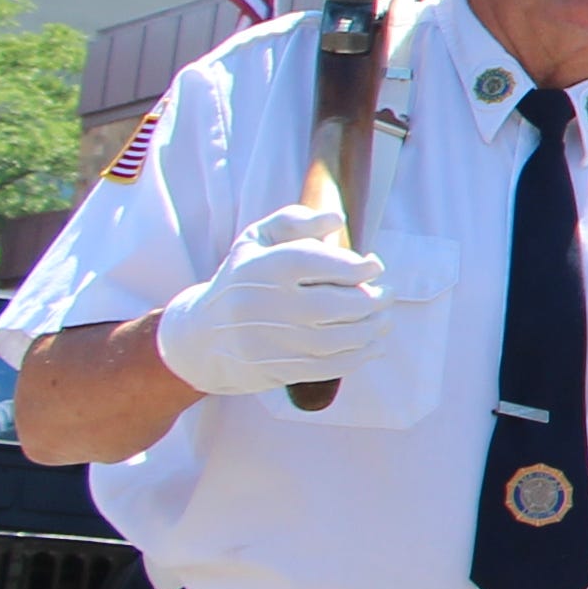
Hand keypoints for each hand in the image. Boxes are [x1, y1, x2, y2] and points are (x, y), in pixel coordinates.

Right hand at [152, 205, 390, 397]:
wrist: (200, 338)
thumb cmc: (241, 280)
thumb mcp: (256, 241)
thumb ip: (294, 221)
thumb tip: (337, 218)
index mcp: (262, 267)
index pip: (320, 263)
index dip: (358, 266)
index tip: (373, 265)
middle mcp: (263, 305)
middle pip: (337, 304)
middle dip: (374, 299)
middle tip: (387, 293)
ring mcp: (270, 341)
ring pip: (339, 338)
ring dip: (373, 328)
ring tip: (383, 318)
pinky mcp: (276, 369)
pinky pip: (330, 366)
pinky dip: (360, 355)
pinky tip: (372, 343)